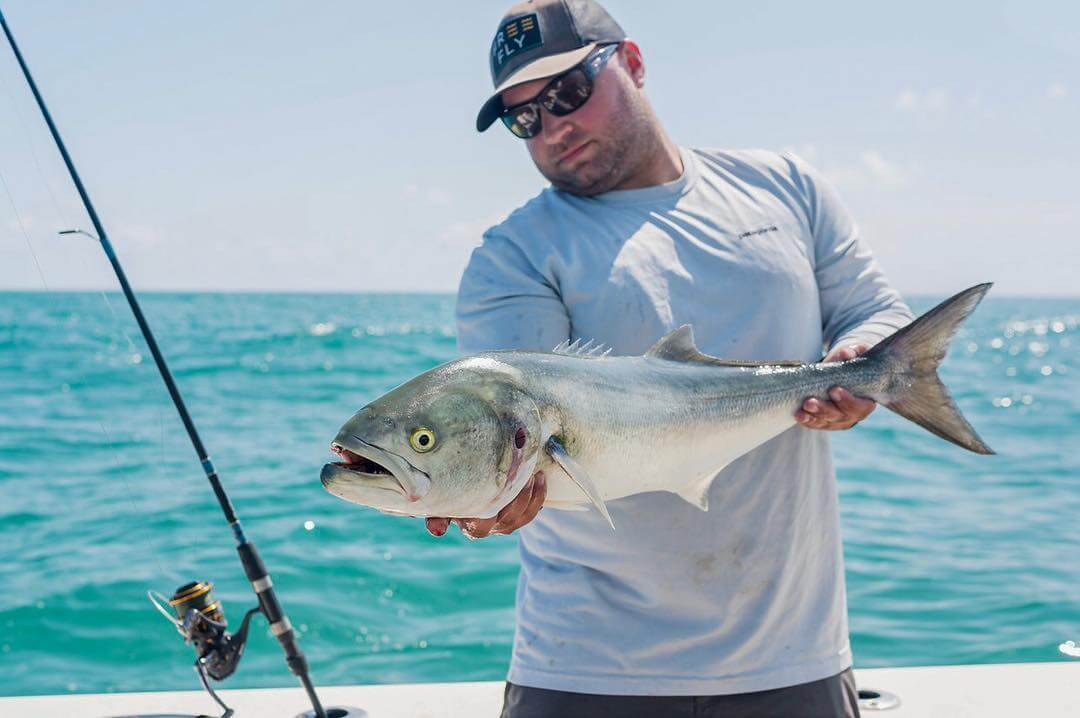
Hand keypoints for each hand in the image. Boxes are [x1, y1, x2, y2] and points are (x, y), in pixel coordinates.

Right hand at [425, 470, 546, 538]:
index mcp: (469, 524)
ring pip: (522, 514)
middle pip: (506, 518)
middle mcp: (488, 528)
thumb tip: (436, 531)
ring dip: (530, 494)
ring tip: (532, 472)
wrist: (467, 486)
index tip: (488, 500)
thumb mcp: (443, 503)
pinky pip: (533, 510)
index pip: (478, 525)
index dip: (483, 514)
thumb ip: (438, 514)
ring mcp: (505, 524)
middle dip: (517, 498)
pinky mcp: (519, 517)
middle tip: (520, 474)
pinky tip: (539, 477)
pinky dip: (539, 494)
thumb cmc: (452, 492)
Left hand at [795, 343, 875, 430]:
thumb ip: (852, 353)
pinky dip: (807, 420)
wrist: (842, 366)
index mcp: (867, 399)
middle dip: (824, 409)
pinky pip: (817, 423)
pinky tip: (798, 415)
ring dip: (813, 416)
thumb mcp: (855, 353)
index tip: (834, 390)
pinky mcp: (826, 421)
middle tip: (809, 401)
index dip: (848, 401)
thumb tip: (844, 353)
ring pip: (827, 422)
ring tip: (801, 409)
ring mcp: (840, 419)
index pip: (861, 406)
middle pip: (841, 416)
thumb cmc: (852, 359)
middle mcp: (855, 413)